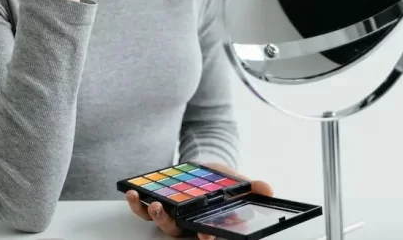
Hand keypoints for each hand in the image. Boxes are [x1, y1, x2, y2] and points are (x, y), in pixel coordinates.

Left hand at [125, 163, 272, 238]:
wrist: (204, 168)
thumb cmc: (221, 181)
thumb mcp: (238, 182)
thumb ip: (251, 187)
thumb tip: (268, 189)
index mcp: (209, 223)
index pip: (208, 236)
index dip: (206, 239)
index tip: (204, 237)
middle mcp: (189, 224)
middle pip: (178, 231)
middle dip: (173, 225)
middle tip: (170, 215)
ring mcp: (172, 216)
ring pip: (160, 222)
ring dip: (154, 214)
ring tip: (153, 203)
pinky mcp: (157, 205)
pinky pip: (144, 209)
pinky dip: (137, 202)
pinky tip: (134, 192)